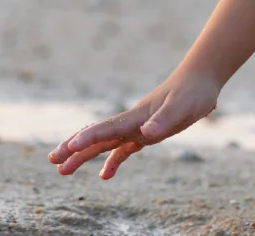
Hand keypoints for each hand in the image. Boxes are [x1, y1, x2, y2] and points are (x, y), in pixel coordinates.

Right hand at [48, 70, 218, 178]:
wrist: (201, 79)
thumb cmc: (193, 91)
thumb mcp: (183, 107)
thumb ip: (164, 120)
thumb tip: (146, 134)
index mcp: (138, 116)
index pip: (108, 128)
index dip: (89, 137)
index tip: (70, 146)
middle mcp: (133, 121)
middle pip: (98, 136)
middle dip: (74, 148)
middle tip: (53, 160)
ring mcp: (138, 127)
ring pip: (105, 143)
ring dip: (84, 155)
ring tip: (62, 169)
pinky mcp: (147, 132)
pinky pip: (124, 149)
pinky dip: (113, 161)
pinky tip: (105, 175)